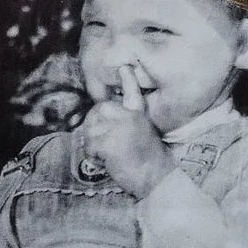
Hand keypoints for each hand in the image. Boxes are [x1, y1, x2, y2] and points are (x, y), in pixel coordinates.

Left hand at [80, 65, 174, 197]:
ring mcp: (119, 128)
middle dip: (93, 127)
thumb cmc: (149, 164)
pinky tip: (108, 162)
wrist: (158, 180)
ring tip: (109, 156)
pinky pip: (89, 147)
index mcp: (139, 115)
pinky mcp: (109, 142)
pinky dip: (94, 157)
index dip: (127, 79)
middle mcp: (129, 117)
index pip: (133, 94)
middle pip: (97, 111)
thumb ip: (126, 124)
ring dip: (93, 145)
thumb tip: (102, 118)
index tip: (124, 67)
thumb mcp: (143, 136)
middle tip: (104, 144)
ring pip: (90, 130)